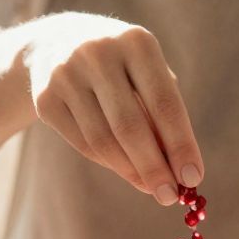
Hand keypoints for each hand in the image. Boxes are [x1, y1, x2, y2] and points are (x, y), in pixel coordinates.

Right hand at [25, 13, 202, 203]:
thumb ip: (163, 116)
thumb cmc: (121, 67)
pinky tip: (124, 169)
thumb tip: (179, 172)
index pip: (164, 102)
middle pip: (130, 126)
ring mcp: (66, 74)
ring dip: (131, 171)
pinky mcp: (45, 98)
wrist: (56, 44)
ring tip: (150, 187)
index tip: (193, 178)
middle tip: (170, 196)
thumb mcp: (147, 75)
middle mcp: (98, 53)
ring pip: (103, 141)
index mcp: (136, 42)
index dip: (181, 144)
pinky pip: (83, 144)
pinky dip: (108, 163)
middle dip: (154, 167)